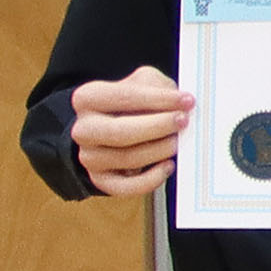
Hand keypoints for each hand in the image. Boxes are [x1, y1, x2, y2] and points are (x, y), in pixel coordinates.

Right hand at [67, 66, 191, 196]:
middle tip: (183, 122)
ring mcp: (89, 156)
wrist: (113, 131)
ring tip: (177, 142)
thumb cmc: (133, 105)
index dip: (158, 99)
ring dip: (159, 150)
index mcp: (88, 99)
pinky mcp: (101, 180)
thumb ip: (157, 86)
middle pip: (120, 132)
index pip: (123, 97)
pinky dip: (151, 179)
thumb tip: (178, 102)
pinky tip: (167, 166)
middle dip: (157, 127)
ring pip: (127, 158)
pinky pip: (126, 187)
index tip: (186, 101)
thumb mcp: (143, 84)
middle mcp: (83, 129)